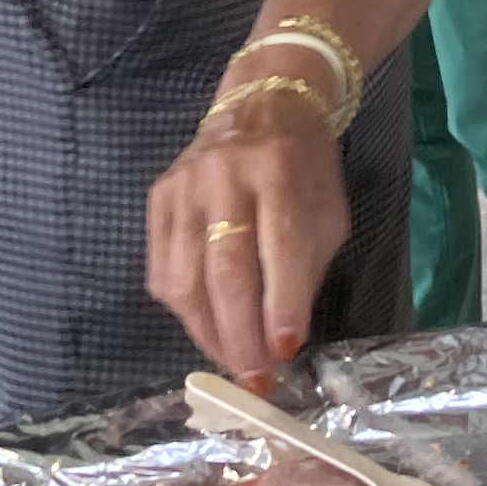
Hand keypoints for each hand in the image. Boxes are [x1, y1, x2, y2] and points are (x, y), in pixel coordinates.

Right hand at [147, 92, 352, 385]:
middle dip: (241, 334)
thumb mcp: (328, 209)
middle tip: (256, 381)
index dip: (283, 302)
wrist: (262, 105)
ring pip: (185, 278)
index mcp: (279, 167)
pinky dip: (184, 313)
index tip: (285, 352)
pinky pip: (161, 271)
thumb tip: (279, 340)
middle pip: (226, 267)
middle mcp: (224, 173)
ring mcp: (183, 185)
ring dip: (209, 334)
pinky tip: (208, 329)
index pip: (279, 243)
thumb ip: (307, 268)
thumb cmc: (305, 168)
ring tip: (234, 364)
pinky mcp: (158, 198)